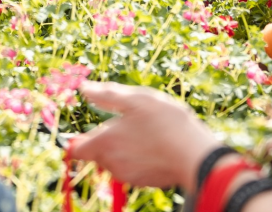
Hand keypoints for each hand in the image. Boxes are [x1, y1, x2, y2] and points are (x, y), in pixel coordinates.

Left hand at [69, 82, 221, 192]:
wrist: (195, 155)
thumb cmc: (165, 123)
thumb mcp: (136, 99)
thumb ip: (106, 94)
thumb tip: (84, 88)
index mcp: (105, 142)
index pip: (76, 149)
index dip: (79, 139)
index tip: (91, 130)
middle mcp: (112, 163)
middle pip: (97, 154)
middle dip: (107, 140)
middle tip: (129, 124)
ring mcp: (128, 175)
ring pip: (115, 161)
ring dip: (123, 149)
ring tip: (145, 134)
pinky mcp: (144, 182)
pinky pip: (132, 169)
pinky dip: (138, 159)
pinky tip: (155, 147)